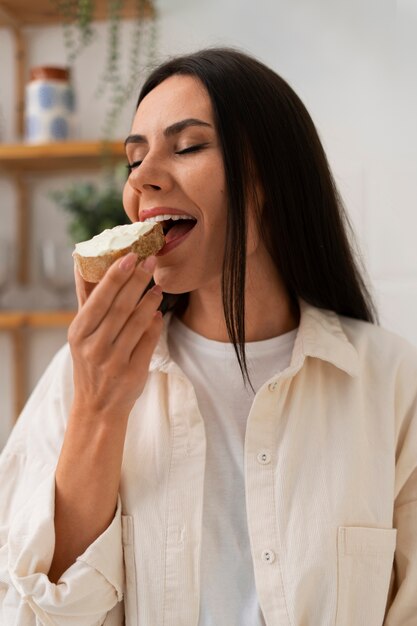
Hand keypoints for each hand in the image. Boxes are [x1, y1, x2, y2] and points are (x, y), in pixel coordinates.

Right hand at [68, 253, 162, 419]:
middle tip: (151, 261)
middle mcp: (94, 346)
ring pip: (136, 323)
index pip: (99, 298)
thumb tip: (80, 260)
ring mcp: (113, 361)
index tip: (130, 256)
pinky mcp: (132, 373)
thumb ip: (86, 299)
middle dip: (137, 281)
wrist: (97, 407)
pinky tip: (158, 312)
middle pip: (120, 307)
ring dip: (150, 301)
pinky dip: (154, 325)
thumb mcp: (81, 334)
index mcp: (79, 333)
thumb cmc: (90, 363)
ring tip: (158, 287)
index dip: (116, 276)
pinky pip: (148, 342)